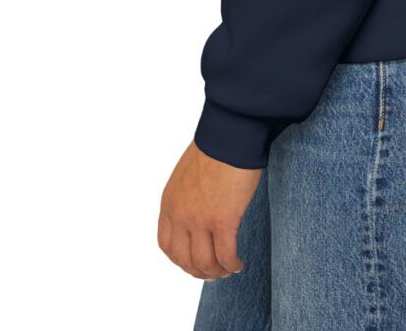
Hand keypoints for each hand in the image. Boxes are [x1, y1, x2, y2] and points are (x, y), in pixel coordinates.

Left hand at [158, 140, 263, 279]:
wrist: (229, 134)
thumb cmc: (215, 145)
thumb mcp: (188, 173)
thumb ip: (188, 194)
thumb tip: (201, 205)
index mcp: (170, 203)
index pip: (167, 245)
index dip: (180, 259)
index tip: (194, 261)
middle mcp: (181, 215)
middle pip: (184, 259)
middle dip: (199, 270)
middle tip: (213, 271)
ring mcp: (200, 220)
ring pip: (204, 262)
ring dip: (216, 271)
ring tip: (228, 269)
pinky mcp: (223, 221)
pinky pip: (225, 255)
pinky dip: (231, 264)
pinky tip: (239, 263)